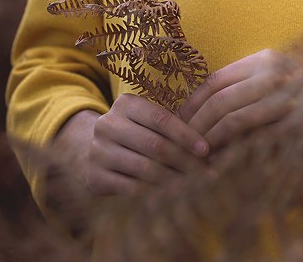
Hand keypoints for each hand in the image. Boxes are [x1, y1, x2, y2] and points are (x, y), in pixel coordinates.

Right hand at [62, 93, 214, 197]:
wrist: (93, 153)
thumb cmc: (135, 134)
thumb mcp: (147, 122)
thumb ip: (173, 126)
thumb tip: (210, 146)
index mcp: (125, 104)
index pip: (161, 119)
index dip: (186, 135)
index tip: (206, 150)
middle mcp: (107, 124)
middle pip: (154, 145)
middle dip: (184, 161)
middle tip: (206, 174)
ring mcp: (98, 151)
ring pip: (144, 168)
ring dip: (173, 180)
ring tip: (194, 187)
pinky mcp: (94, 177)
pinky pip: (130, 188)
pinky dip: (153, 194)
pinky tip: (171, 199)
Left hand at [177, 48, 302, 153]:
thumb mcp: (280, 83)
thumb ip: (250, 90)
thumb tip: (212, 112)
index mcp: (263, 59)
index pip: (215, 78)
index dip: (193, 101)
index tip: (180, 121)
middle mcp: (267, 70)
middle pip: (217, 95)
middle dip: (193, 121)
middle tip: (180, 143)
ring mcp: (278, 91)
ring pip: (227, 112)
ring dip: (206, 136)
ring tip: (194, 156)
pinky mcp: (286, 115)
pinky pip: (248, 131)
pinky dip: (228, 146)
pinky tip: (218, 160)